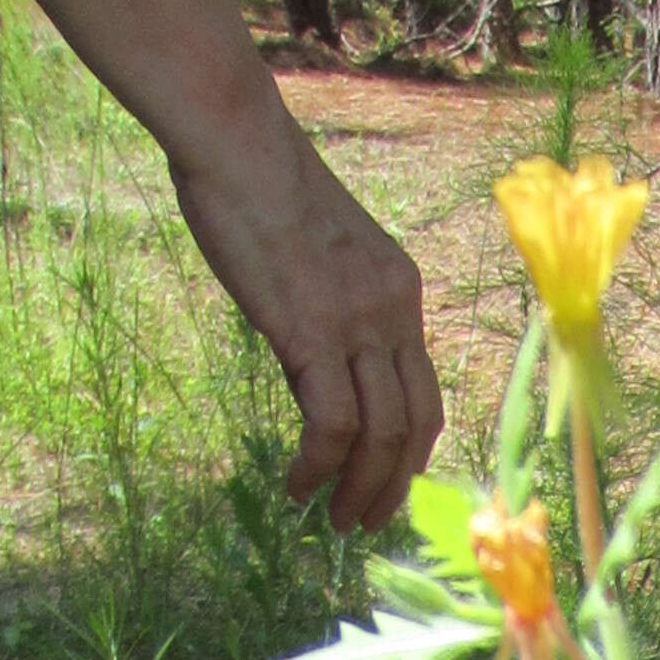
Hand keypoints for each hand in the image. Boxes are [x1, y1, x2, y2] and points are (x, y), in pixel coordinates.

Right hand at [170, 111, 442, 532]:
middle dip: (393, 487)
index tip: (387, 483)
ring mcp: (358, 322)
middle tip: (365, 521)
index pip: (424, 390)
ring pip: (381, 435)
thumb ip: (331, 309)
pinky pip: (332, 425)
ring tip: (333, 519)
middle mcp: (393, 310)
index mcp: (401, 289)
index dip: (411, 449)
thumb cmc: (259, 183)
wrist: (235, 138)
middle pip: (415, 425)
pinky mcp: (313, 332)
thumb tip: (312, 369)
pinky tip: (296, 485)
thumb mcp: (318, 253)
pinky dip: (318, 467)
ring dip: (359, 490)